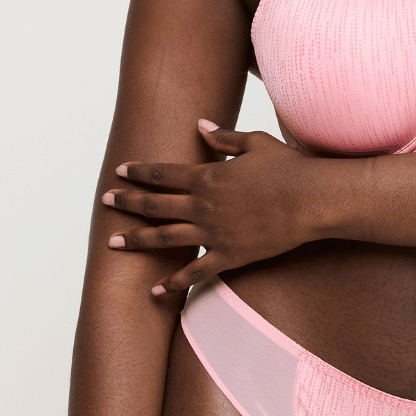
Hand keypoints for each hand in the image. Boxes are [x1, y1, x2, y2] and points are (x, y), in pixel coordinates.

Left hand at [103, 121, 326, 294]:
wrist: (310, 200)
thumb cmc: (288, 168)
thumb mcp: (255, 143)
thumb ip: (224, 137)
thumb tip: (200, 125)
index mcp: (207, 177)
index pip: (162, 174)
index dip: (139, 172)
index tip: (120, 172)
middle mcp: (203, 206)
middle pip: (155, 205)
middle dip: (127, 202)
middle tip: (105, 200)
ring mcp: (213, 234)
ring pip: (165, 238)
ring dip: (136, 240)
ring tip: (113, 242)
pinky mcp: (229, 256)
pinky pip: (195, 273)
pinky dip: (173, 282)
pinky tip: (155, 290)